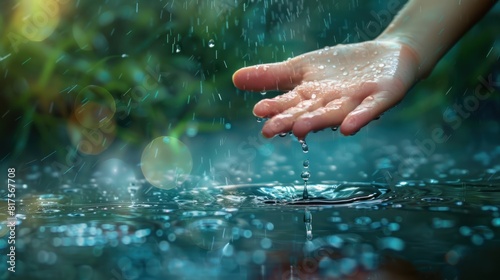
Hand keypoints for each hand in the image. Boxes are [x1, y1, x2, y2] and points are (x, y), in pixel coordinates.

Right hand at [232, 40, 419, 138]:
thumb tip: (235, 78)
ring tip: (301, 129)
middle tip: (270, 130)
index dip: (275, 108)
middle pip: (307, 113)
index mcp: (310, 97)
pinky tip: (348, 127)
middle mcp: (330, 104)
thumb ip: (272, 76)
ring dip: (317, 121)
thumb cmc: (340, 68)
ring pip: (333, 114)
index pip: (289, 103)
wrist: (386, 56)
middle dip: (290, 121)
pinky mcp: (380, 97)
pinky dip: (359, 118)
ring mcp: (356, 102)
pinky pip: (370, 110)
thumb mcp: (302, 68)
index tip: (258, 112)